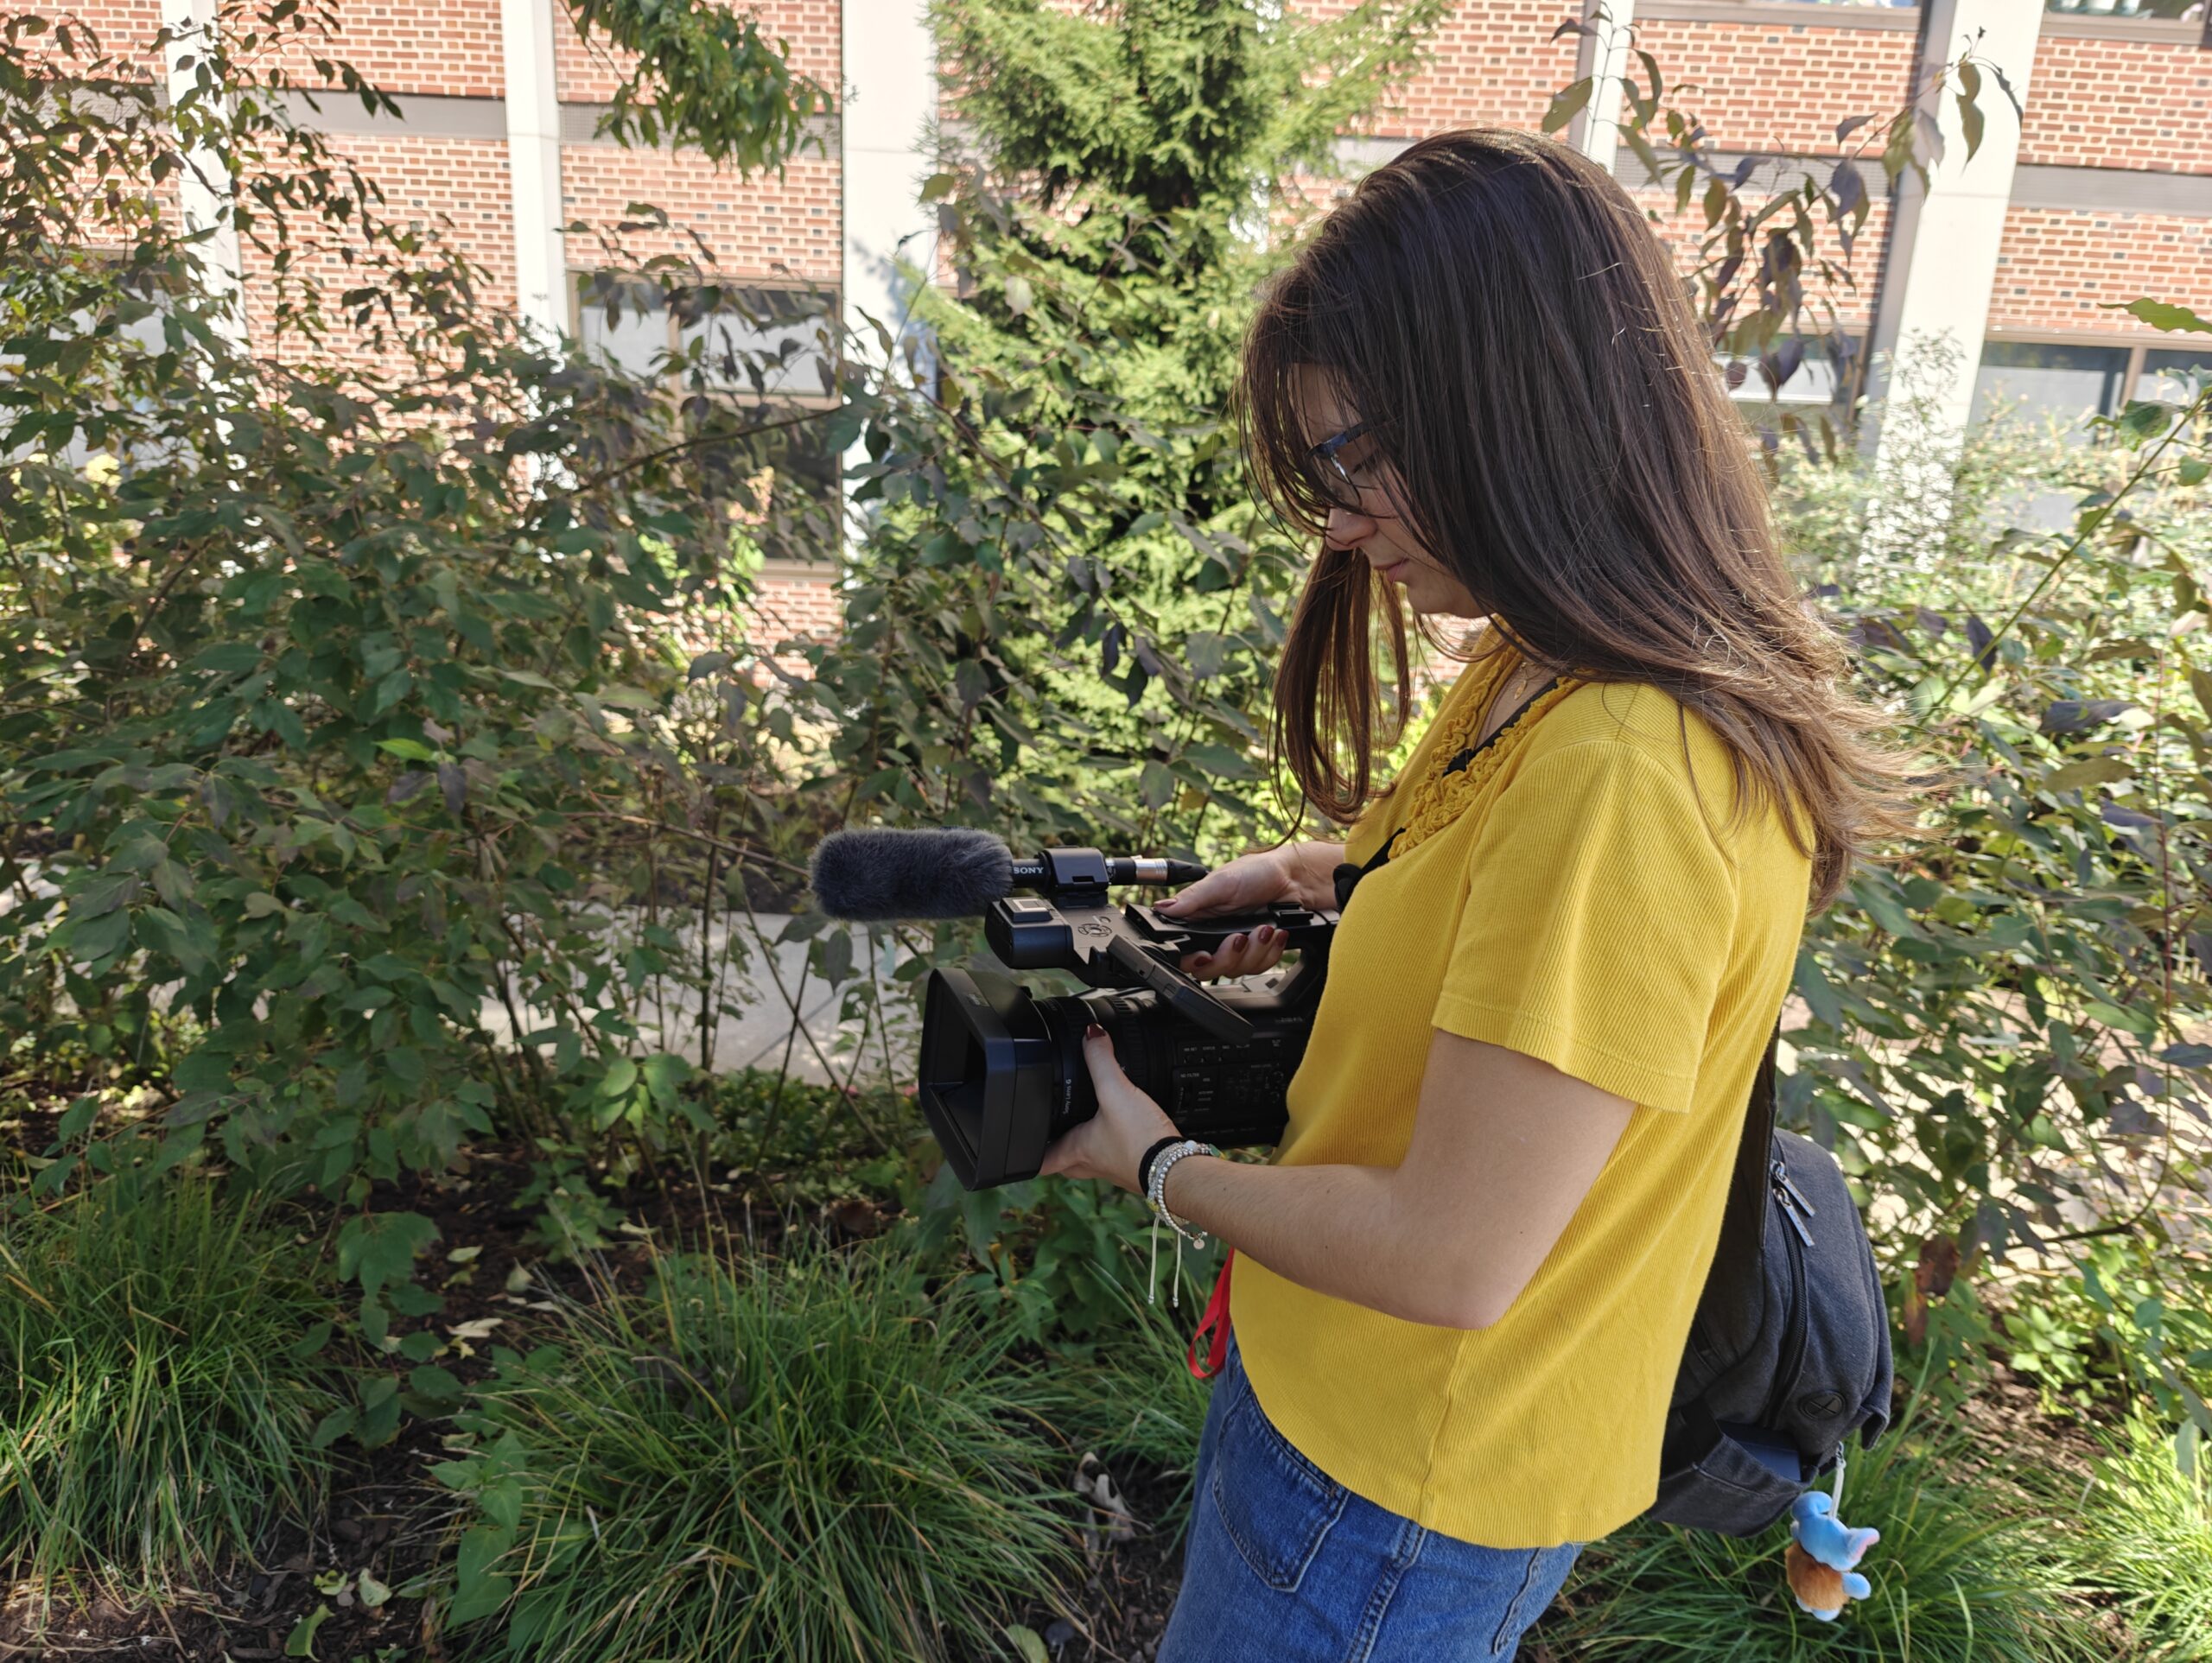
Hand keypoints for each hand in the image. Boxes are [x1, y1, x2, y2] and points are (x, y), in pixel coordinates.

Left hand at [1038, 1024, 1176, 1189]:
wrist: (1176, 1169)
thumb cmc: (1142, 1142)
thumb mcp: (1115, 1092)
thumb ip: (1101, 1060)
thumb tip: (1091, 1035)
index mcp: (1078, 1150)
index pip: (1041, 1161)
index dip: (1025, 1155)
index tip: (1019, 1145)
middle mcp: (1093, 1164)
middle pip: (1063, 1164)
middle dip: (1054, 1151)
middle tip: (1049, 1136)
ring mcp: (1114, 1168)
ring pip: (1088, 1161)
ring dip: (1083, 1148)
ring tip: (1082, 1128)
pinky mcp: (1135, 1166)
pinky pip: (1115, 1156)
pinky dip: (1112, 1144)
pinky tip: (1121, 1130)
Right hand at [1155, 843, 1338, 978]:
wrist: (1295, 879)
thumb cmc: (1257, 872)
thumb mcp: (1221, 882)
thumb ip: (1192, 899)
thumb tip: (1162, 908)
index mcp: (1198, 919)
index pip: (1183, 951)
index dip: (1191, 960)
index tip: (1205, 955)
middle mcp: (1214, 936)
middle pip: (1209, 969)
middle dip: (1228, 957)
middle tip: (1239, 938)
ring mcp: (1236, 946)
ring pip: (1236, 970)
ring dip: (1255, 951)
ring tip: (1265, 928)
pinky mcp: (1257, 951)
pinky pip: (1259, 967)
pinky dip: (1270, 952)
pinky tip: (1275, 934)